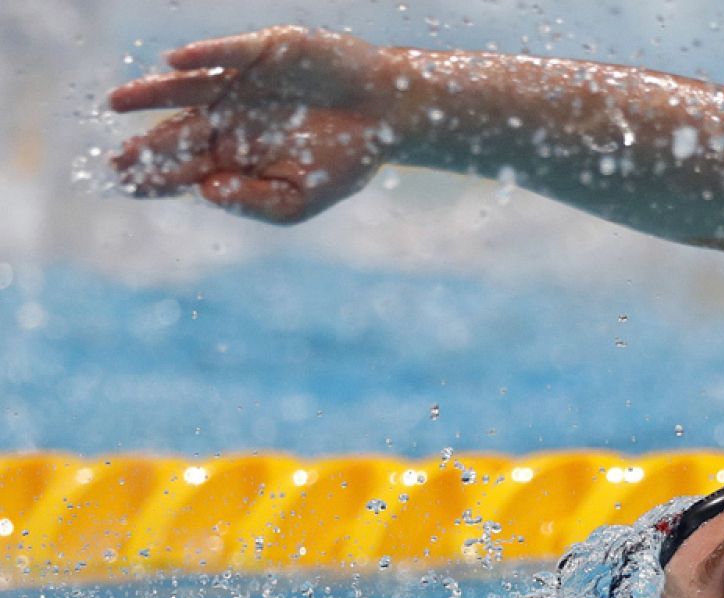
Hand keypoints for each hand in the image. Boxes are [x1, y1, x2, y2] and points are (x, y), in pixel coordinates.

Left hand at [110, 27, 401, 223]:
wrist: (389, 115)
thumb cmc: (347, 160)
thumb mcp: (299, 199)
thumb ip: (253, 201)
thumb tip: (205, 190)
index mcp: (238, 156)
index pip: (186, 169)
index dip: (155, 177)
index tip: (126, 185)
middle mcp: (232, 118)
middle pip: (179, 133)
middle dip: (147, 146)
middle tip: (115, 160)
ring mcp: (244, 84)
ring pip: (189, 88)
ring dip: (153, 93)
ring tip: (117, 102)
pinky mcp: (265, 52)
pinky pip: (228, 52)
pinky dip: (203, 54)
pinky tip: (174, 62)